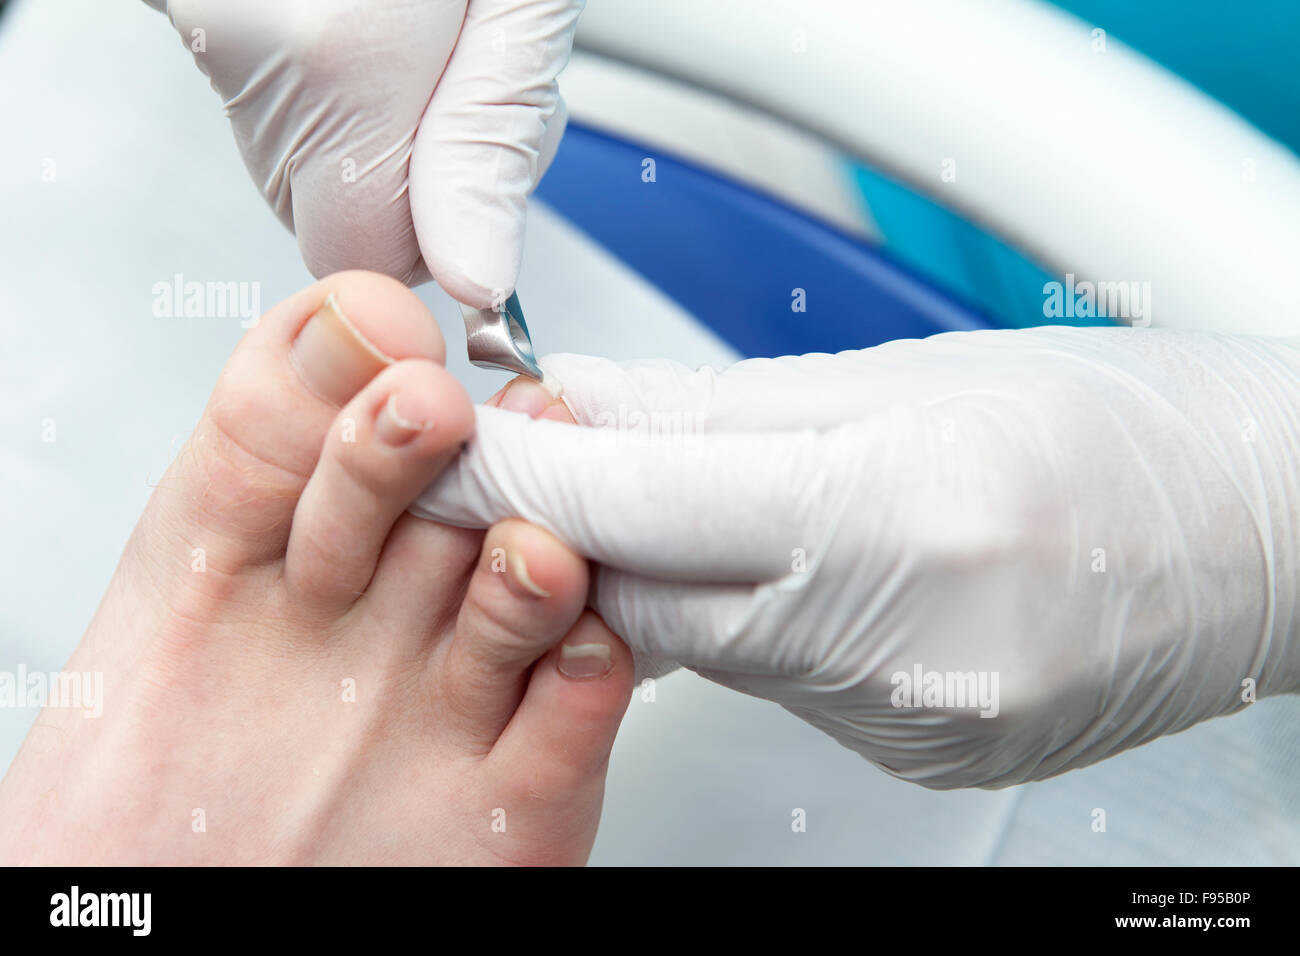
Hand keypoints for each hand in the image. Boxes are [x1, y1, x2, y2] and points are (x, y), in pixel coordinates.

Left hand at [0, 273, 631, 863]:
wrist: (175, 948)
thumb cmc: (131, 825)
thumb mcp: (163, 604)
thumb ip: (256, 445)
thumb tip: (347, 312)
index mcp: (275, 554)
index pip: (330, 423)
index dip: (355, 374)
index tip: (379, 344)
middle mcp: (373, 614)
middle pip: (450, 491)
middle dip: (464, 453)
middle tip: (452, 428)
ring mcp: (453, 699)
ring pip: (534, 590)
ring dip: (537, 557)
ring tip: (520, 551)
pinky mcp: (521, 793)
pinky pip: (583, 707)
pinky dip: (595, 667)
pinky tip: (578, 646)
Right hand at [145, 0, 580, 304]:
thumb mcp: (516, 6)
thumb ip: (491, 141)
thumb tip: (477, 275)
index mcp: (340, 69)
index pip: (370, 265)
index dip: (437, 242)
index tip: (473, 192)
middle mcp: (257, 66)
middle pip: (340, 222)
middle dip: (414, 183)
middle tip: (456, 78)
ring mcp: (221, 45)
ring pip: (311, 170)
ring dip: (378, 136)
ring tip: (417, 34)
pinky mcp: (209, 26)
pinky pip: (283, 115)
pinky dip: (337, 95)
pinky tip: (375, 28)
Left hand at [414, 327, 1299, 787]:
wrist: (1263, 531)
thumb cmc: (1115, 424)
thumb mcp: (911, 375)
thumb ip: (722, 407)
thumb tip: (589, 407)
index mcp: (899, 503)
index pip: (640, 502)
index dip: (530, 472)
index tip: (466, 445)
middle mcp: (906, 634)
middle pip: (653, 598)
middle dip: (588, 535)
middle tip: (564, 467)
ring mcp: (916, 713)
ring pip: (716, 648)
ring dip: (685, 578)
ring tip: (715, 504)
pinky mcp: (925, 749)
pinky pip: (788, 687)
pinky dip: (767, 627)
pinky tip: (807, 577)